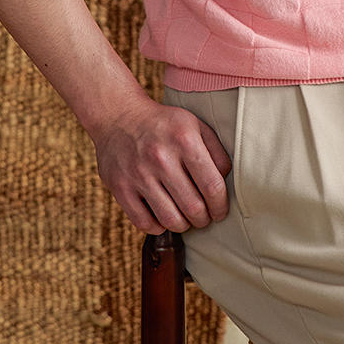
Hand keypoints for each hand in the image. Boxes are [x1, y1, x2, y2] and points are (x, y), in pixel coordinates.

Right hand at [89, 93, 232, 233]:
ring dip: (183, 226)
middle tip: (204, 216)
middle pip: (193, 208)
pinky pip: (144, 223)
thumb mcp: (195, 125)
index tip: (220, 211)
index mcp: (184, 140)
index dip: (220, 206)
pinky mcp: (120, 187)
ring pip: (170, 220)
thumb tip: (225, 183)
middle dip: (204, 219)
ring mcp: (138, 174)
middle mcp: (161, 157)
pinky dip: (158, 226)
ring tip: (185, 218)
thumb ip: (216, 152)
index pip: (212, 186)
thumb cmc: (164, 125)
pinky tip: (163, 216)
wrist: (119, 116)